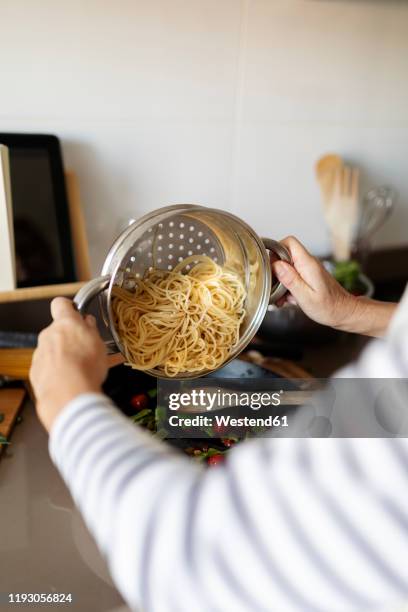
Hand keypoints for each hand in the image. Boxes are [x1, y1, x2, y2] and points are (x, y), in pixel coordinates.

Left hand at [30, 297, 107, 431]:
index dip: (68, 307)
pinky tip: (69, 380)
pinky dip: (57, 372)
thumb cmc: (85, 368)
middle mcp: (48, 335)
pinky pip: (47, 367)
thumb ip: (90, 329)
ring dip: (64, 356)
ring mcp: (40, 353)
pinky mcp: (36, 371)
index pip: (61, 303)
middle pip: (57, 331)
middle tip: (85, 349)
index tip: (76, 313)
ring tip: (80, 369)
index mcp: (65, 323)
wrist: (68, 395)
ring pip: (52, 350)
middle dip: (70, 338)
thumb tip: (87, 322)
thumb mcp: (98, 343)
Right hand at [272, 236, 396, 336]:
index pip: (288, 242)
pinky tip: (289, 299)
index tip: (270, 267)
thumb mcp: (306, 297)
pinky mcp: (307, 277)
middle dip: (275, 272)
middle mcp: (308, 263)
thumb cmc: (329, 307)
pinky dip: (286, 288)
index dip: (275, 251)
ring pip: (285, 268)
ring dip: (280, 283)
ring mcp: (307, 270)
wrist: (344, 313)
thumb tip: (276, 265)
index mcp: (307, 264)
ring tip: (282, 298)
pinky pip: (291, 277)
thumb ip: (291, 280)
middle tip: (275, 288)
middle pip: (283, 255)